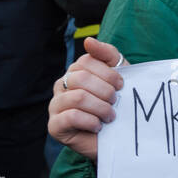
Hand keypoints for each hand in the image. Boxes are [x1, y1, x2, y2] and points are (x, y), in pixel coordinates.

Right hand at [47, 37, 126, 163]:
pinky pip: (71, 117)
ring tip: (110, 116)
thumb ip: (108, 54)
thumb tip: (89, 41)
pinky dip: (91, 121)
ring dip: (101, 108)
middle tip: (115, 102)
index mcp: (76, 72)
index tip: (122, 86)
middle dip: (105, 91)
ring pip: (78, 98)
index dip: (109, 73)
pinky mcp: (55, 126)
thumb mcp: (121, 75)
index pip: (87, 62)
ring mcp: (56, 106)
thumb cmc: (119, 103)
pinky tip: (99, 126)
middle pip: (81, 78)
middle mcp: (62, 86)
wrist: (120, 136)